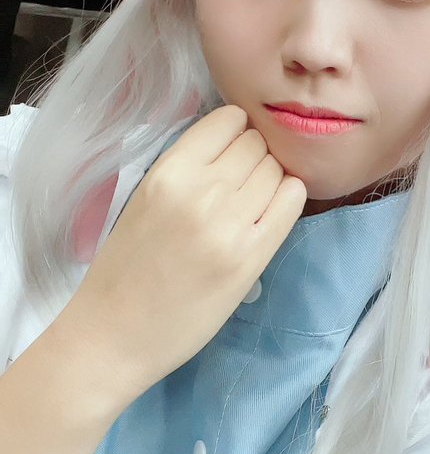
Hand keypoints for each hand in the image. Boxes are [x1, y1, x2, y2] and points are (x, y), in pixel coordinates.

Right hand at [60, 105, 306, 409]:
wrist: (114, 334)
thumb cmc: (126, 269)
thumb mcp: (146, 199)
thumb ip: (188, 170)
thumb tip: (237, 143)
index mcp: (168, 173)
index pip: (228, 120)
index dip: (236, 131)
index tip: (232, 150)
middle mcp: (201, 191)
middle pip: (257, 144)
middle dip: (255, 157)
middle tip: (243, 185)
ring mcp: (229, 224)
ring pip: (276, 170)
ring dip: (271, 180)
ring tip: (252, 205)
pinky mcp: (251, 257)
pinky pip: (291, 202)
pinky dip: (288, 199)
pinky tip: (271, 214)